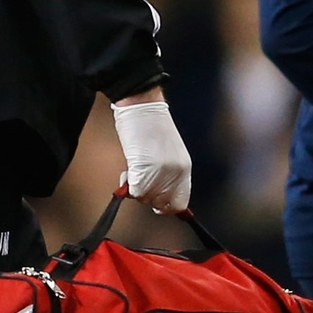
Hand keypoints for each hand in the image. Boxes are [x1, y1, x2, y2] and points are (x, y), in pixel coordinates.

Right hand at [111, 92, 192, 213]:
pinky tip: (127, 170)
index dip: (167, 206)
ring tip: (133, 168)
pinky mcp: (144, 171)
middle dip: (148, 197)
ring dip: (136, 189)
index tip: (155, 203)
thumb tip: (156, 193)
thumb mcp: (167, 152)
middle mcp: (176, 174)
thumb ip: (166, 172)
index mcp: (184, 168)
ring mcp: (160, 174)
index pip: (180, 203)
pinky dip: (128, 185)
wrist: (142, 105)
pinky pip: (135, 192)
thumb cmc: (150, 124)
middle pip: (161, 204)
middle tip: (140, 181)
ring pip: (145, 199)